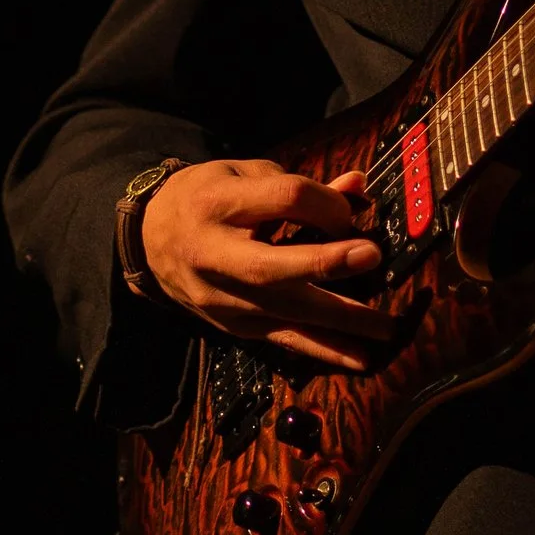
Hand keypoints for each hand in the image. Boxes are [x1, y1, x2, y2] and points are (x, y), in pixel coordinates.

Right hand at [136, 159, 393, 372]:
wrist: (149, 239)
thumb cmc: (207, 197)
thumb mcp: (245, 175)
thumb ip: (298, 185)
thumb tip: (357, 188)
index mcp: (218, 203)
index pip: (281, 200)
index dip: (324, 202)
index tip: (351, 208)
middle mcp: (215, 255)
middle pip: (272, 263)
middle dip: (325, 262)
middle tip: (372, 256)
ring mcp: (222, 298)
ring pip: (283, 311)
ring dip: (338, 320)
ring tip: (384, 325)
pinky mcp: (233, 326)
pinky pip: (281, 339)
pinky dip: (322, 350)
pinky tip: (358, 359)